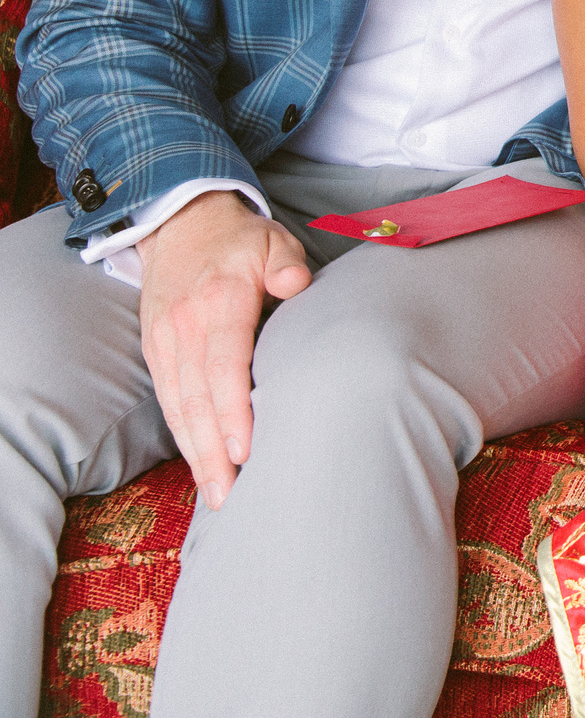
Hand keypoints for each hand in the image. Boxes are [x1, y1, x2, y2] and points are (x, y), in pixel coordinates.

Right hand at [135, 191, 310, 509]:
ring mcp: (165, 341)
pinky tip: (199, 463)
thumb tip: (296, 284)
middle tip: (230, 495)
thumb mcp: (273, 240)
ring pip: (177, 406)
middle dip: (212, 451)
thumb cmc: (241, 239)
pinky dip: (181, 434)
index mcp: (219, 302)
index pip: (225, 365)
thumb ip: (286, 264)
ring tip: (216, 494)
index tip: (246, 450)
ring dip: (195, 452)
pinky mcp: (155, 349)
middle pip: (197, 398)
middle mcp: (185, 327)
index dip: (232, 411)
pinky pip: (167, 399)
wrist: (181, 222)